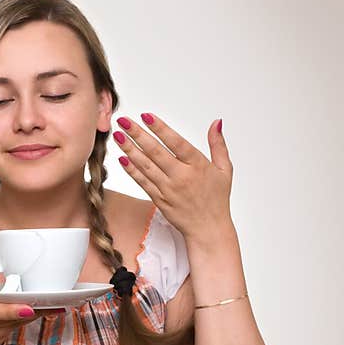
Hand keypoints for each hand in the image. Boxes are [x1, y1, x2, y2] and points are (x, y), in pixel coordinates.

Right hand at [0, 271, 39, 344]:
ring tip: (40, 304)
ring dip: (25, 316)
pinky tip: (20, 313)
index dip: (11, 311)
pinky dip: (15, 322)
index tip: (29, 308)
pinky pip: (8, 332)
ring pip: (11, 326)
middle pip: (6, 320)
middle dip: (28, 311)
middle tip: (48, 301)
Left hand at [113, 113, 234, 243]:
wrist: (208, 228)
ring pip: (146, 166)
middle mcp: (181, 176)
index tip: (146, 115)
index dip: (160, 128)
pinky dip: (131, 170)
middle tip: (124, 121)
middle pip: (156, 152)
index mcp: (198, 165)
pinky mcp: (159, 199)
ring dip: (130, 150)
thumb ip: (218, 145)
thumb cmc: (217, 198)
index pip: (176, 142)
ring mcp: (168, 189)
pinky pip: (142, 182)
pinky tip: (122, 158)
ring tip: (118, 136)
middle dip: (138, 134)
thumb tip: (216, 122)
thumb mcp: (225, 169)